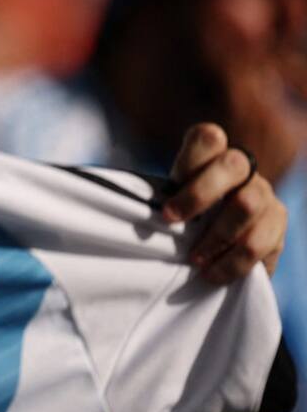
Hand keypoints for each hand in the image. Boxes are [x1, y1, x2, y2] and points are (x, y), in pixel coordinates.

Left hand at [162, 123, 287, 282]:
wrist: (217, 253)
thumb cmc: (185, 223)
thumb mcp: (171, 205)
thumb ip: (161, 200)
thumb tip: (135, 208)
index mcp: (213, 157)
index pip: (208, 137)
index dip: (188, 160)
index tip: (166, 196)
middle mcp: (244, 171)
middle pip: (232, 165)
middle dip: (197, 194)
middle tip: (170, 220)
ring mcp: (264, 195)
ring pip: (247, 205)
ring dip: (214, 236)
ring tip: (193, 259)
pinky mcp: (277, 226)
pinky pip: (258, 243)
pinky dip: (230, 263)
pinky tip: (212, 274)